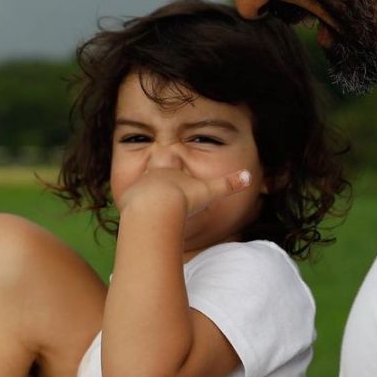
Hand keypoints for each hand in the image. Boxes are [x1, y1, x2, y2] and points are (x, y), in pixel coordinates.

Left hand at [117, 167, 251, 218]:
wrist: (156, 208)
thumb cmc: (183, 197)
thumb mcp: (209, 191)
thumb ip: (228, 184)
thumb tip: (248, 176)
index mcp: (169, 170)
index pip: (168, 159)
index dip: (170, 159)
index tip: (170, 155)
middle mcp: (151, 176)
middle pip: (151, 172)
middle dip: (154, 175)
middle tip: (158, 183)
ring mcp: (137, 189)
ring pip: (139, 189)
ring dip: (144, 196)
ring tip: (149, 205)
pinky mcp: (128, 205)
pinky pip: (131, 207)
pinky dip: (135, 213)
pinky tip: (140, 221)